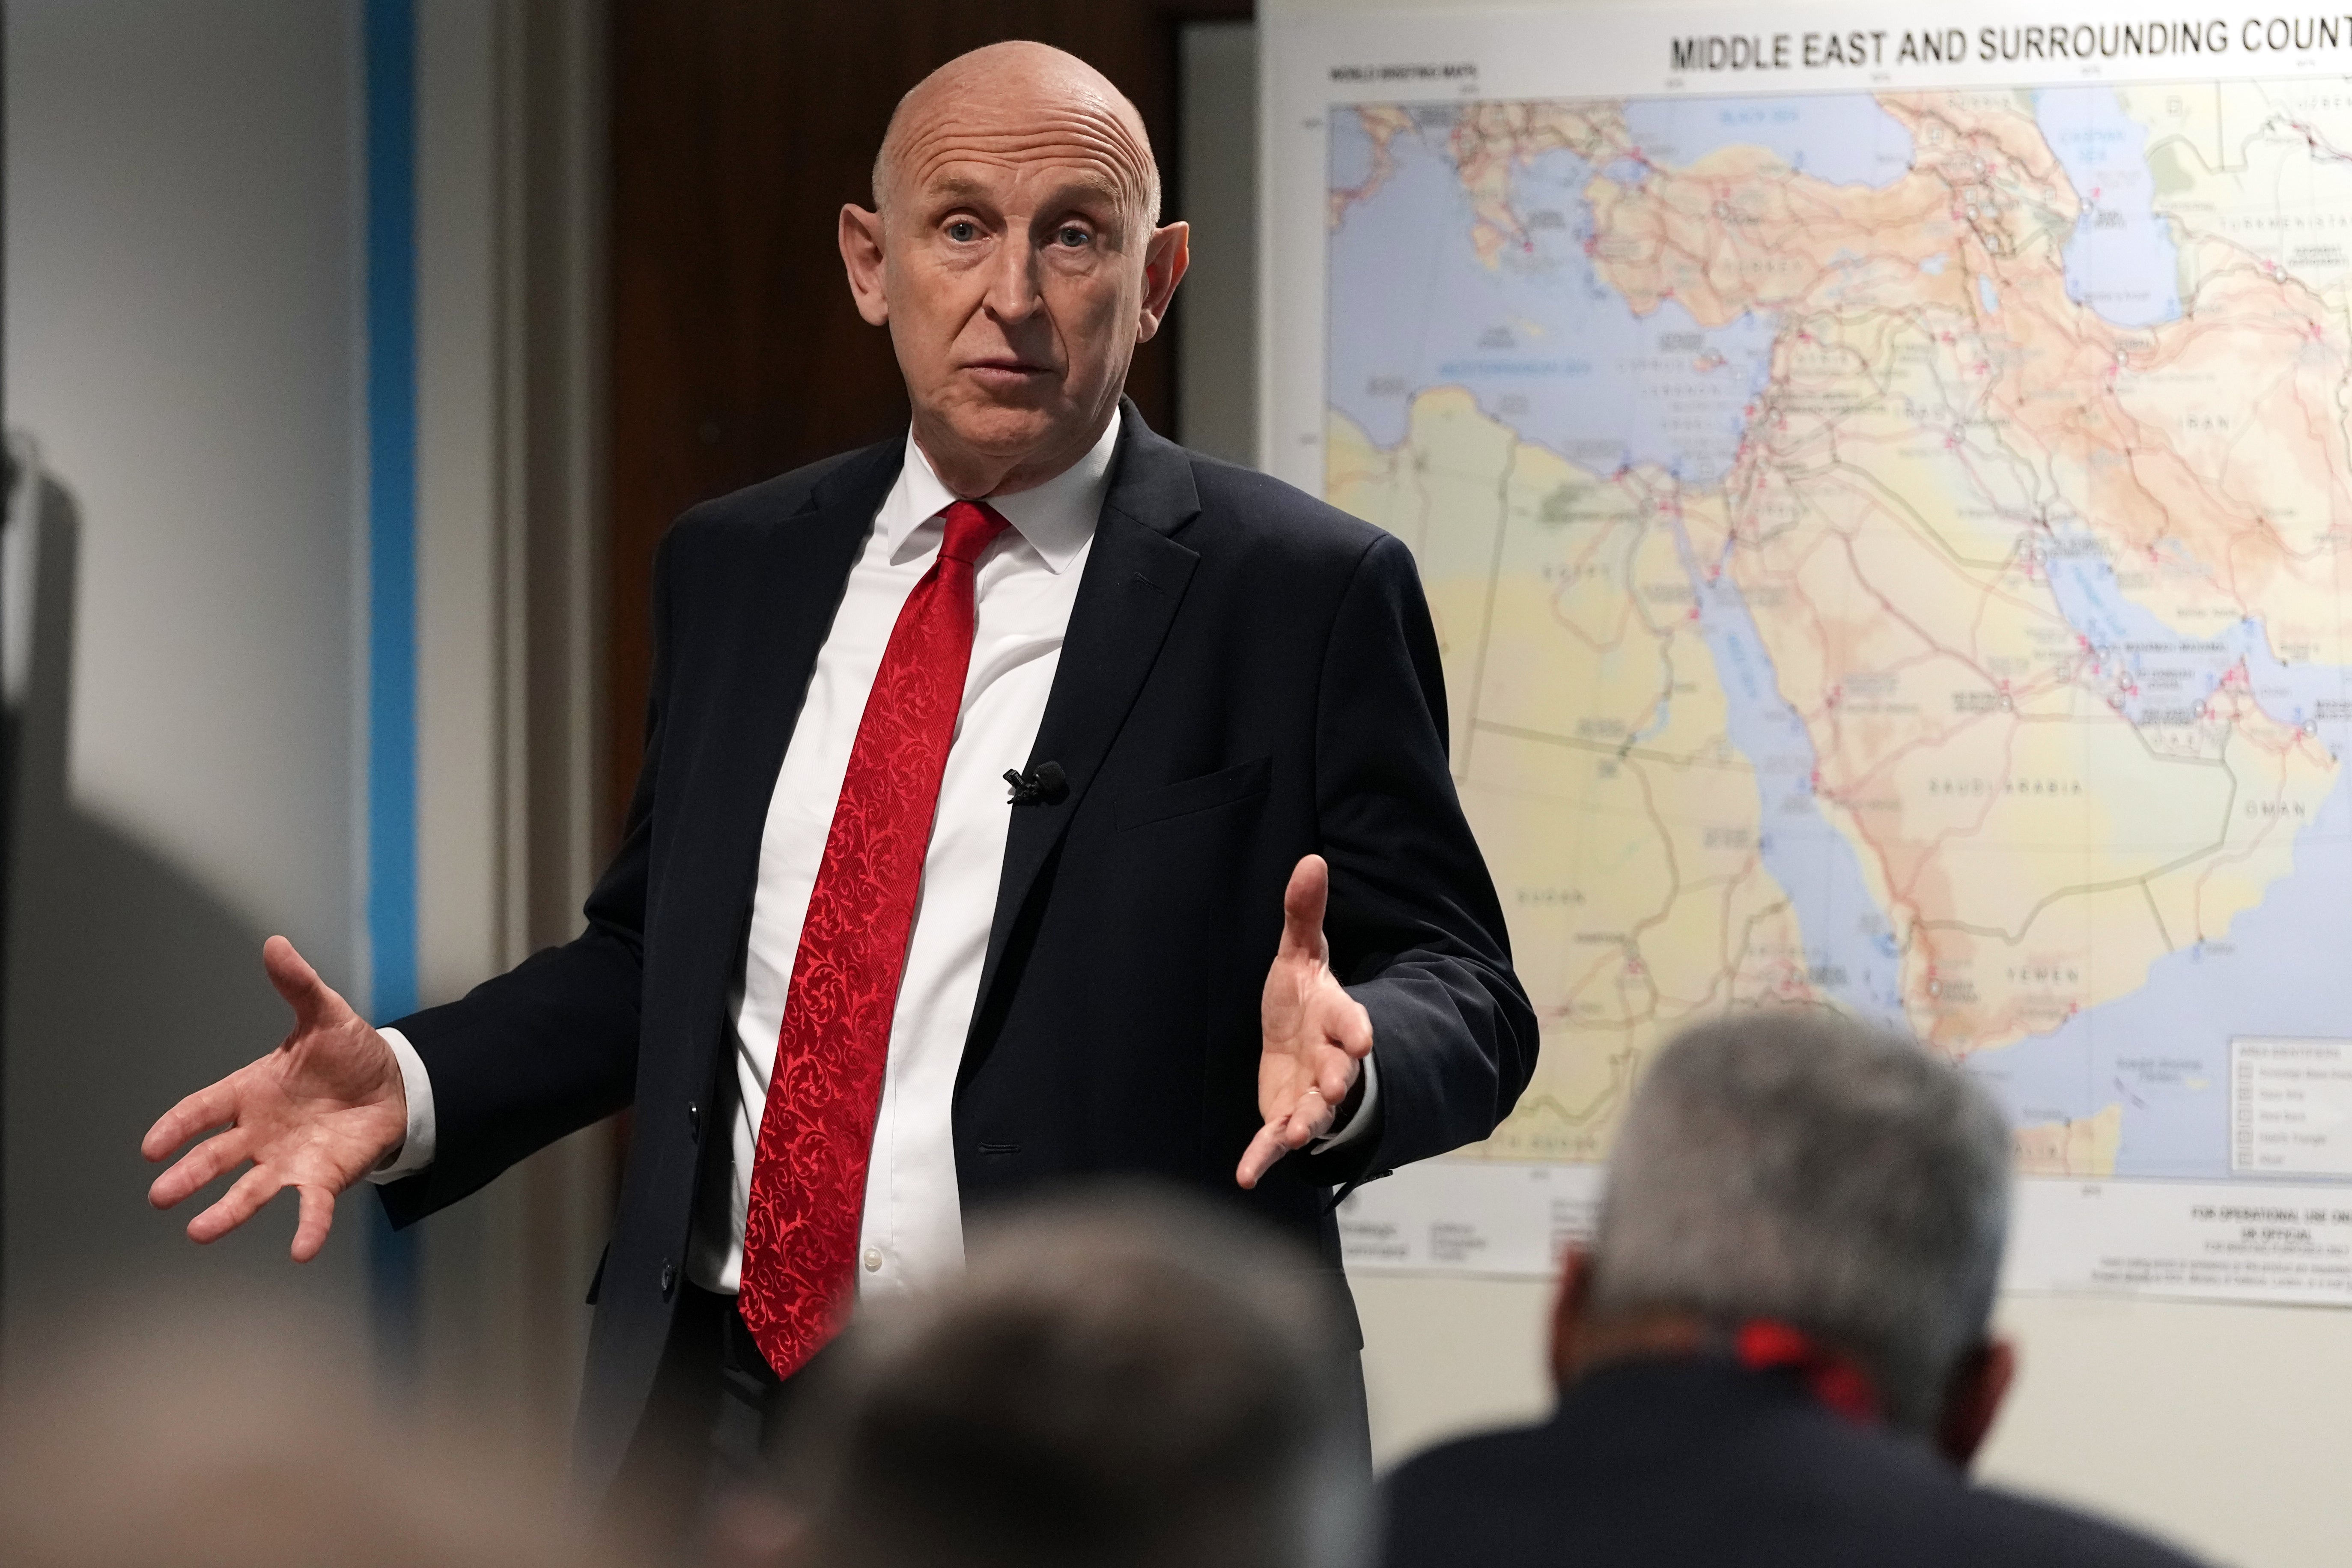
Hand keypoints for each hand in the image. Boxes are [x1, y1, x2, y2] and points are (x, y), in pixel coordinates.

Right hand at [142, 936, 407, 1260]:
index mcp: (251, 1092)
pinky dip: (307, 1228)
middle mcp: (260, 1133)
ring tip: (200, 1231)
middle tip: (160, 1194)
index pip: (204, 1109)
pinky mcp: (322, 1178)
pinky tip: (301, 1251)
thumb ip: (298, 986)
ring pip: (250, 1190)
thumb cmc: (349, 1054)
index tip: (151, 1146)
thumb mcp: (326, 1015)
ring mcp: (288, 1160)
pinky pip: (311, 1208)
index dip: (178, 1126)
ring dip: (227, 1212)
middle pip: (216, 1156)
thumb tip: (276, 944)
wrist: (394, 1085)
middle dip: (188, 1175)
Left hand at [1238, 854, 1373, 1188]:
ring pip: (1315, 1111)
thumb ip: (1303, 913)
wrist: (1296, 1041)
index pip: (1351, 1022)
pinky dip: (1264, 1157)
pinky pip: (1276, 1140)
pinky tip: (1246, 1175)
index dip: (1357, 1029)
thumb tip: (1310, 859)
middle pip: (1340, 1072)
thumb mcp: (1299, 953)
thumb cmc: (1301, 997)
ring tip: (1297, 1132)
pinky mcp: (1286, 1116)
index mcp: (1336, 1018)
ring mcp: (1310, 1093)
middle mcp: (1330, 1059)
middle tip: (1333, 1087)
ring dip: (1308, 1122)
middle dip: (1338, 1079)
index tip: (1364, 1034)